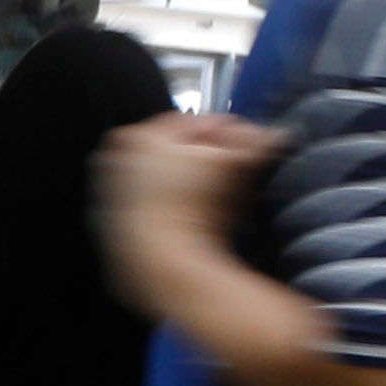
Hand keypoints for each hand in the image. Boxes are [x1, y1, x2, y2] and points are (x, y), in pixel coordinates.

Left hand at [92, 111, 272, 320]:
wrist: (160, 264)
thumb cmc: (193, 206)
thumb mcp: (234, 166)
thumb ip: (255, 142)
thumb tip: (274, 133)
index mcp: (140, 136)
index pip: (196, 121)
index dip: (229, 131)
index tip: (250, 146)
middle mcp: (118, 158)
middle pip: (177, 148)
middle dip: (209, 156)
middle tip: (236, 171)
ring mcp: (112, 190)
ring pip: (166, 176)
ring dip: (192, 182)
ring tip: (219, 199)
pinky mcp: (113, 221)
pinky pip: (154, 202)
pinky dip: (173, 204)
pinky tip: (196, 219)